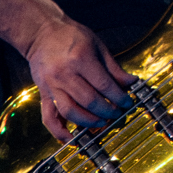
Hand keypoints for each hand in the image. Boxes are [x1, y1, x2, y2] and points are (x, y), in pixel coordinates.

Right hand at [24, 18, 135, 141]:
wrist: (41, 33)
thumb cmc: (72, 36)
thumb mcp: (98, 46)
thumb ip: (113, 68)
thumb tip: (131, 83)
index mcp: (81, 59)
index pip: (104, 85)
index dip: (119, 97)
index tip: (128, 102)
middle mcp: (65, 74)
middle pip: (89, 100)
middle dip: (107, 111)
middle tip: (117, 114)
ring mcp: (52, 86)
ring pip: (70, 111)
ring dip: (88, 122)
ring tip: (101, 123)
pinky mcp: (43, 94)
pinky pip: (48, 117)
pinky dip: (59, 132)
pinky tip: (72, 138)